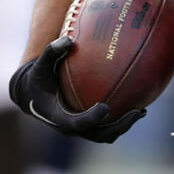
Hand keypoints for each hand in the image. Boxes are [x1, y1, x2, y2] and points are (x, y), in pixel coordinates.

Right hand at [8, 36, 145, 142]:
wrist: (31, 95)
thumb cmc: (38, 78)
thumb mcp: (40, 65)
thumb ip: (52, 52)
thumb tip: (68, 38)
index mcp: (58, 117)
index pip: (77, 123)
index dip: (92, 118)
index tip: (106, 108)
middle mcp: (71, 128)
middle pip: (99, 135)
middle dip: (120, 126)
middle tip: (136, 111)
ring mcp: (80, 130)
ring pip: (106, 135)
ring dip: (124, 125)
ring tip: (141, 111)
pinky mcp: (87, 127)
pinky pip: (107, 127)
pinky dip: (121, 118)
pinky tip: (136, 102)